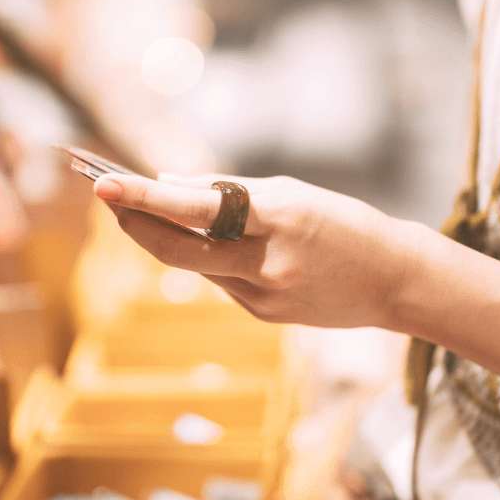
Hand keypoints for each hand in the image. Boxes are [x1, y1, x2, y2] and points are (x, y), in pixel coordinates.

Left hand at [93, 173, 417, 328]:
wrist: (395, 281)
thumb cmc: (345, 225)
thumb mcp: (292, 194)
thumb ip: (229, 192)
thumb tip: (168, 185)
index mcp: (280, 219)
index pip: (197, 209)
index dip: (145, 198)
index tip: (104, 183)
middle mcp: (267, 264)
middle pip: (179, 251)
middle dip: (136, 224)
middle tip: (106, 197)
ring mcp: (263, 297)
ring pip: (196, 266)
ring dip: (168, 237)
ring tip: (143, 209)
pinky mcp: (264, 316)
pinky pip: (220, 280)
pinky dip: (208, 257)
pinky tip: (212, 243)